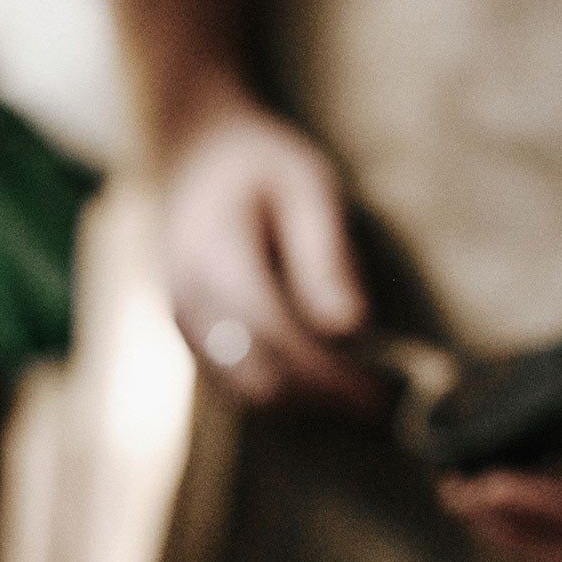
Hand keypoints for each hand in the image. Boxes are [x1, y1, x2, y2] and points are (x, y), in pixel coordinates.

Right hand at [157, 86, 376, 409]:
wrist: (193, 154)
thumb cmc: (260, 164)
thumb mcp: (307, 186)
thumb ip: (326, 257)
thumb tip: (352, 330)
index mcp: (217, 258)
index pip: (277, 338)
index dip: (329, 376)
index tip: (378, 395)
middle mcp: (189, 301)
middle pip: (259, 382)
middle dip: (320, 402)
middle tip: (375, 405)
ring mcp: (183, 325)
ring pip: (245, 395)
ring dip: (302, 407)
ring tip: (354, 397)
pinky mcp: (190, 339)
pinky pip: (235, 386)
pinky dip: (281, 395)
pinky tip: (320, 383)